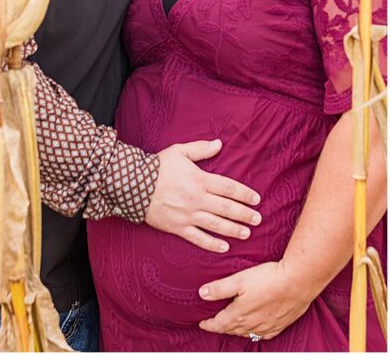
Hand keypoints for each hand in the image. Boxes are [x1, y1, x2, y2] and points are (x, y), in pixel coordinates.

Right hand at [145, 139, 261, 252]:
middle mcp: (197, 198)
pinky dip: (212, 244)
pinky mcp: (177, 226)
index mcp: (199, 180)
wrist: (131, 183)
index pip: (229, 188)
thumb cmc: (156, 166)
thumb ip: (200, 149)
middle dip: (245, 214)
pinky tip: (224, 247)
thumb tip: (219, 144)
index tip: (256, 200)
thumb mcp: (178, 152)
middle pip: (227, 208)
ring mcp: (187, 214)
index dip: (244, 194)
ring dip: (234, 230)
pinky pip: (198, 238)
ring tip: (247, 233)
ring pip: (216, 225)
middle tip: (258, 219)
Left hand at [198, 260, 311, 340]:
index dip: (208, 325)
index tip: (201, 323)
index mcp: (239, 315)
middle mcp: (253, 324)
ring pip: (248, 333)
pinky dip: (255, 333)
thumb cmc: (268, 279)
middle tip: (214, 324)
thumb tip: (202, 294)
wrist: (298, 282)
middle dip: (221, 327)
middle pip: (232, 330)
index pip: (219, 324)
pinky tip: (256, 330)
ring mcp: (268, 326)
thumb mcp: (238, 280)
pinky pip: (265, 334)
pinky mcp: (281, 324)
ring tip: (230, 326)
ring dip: (237, 330)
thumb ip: (219, 288)